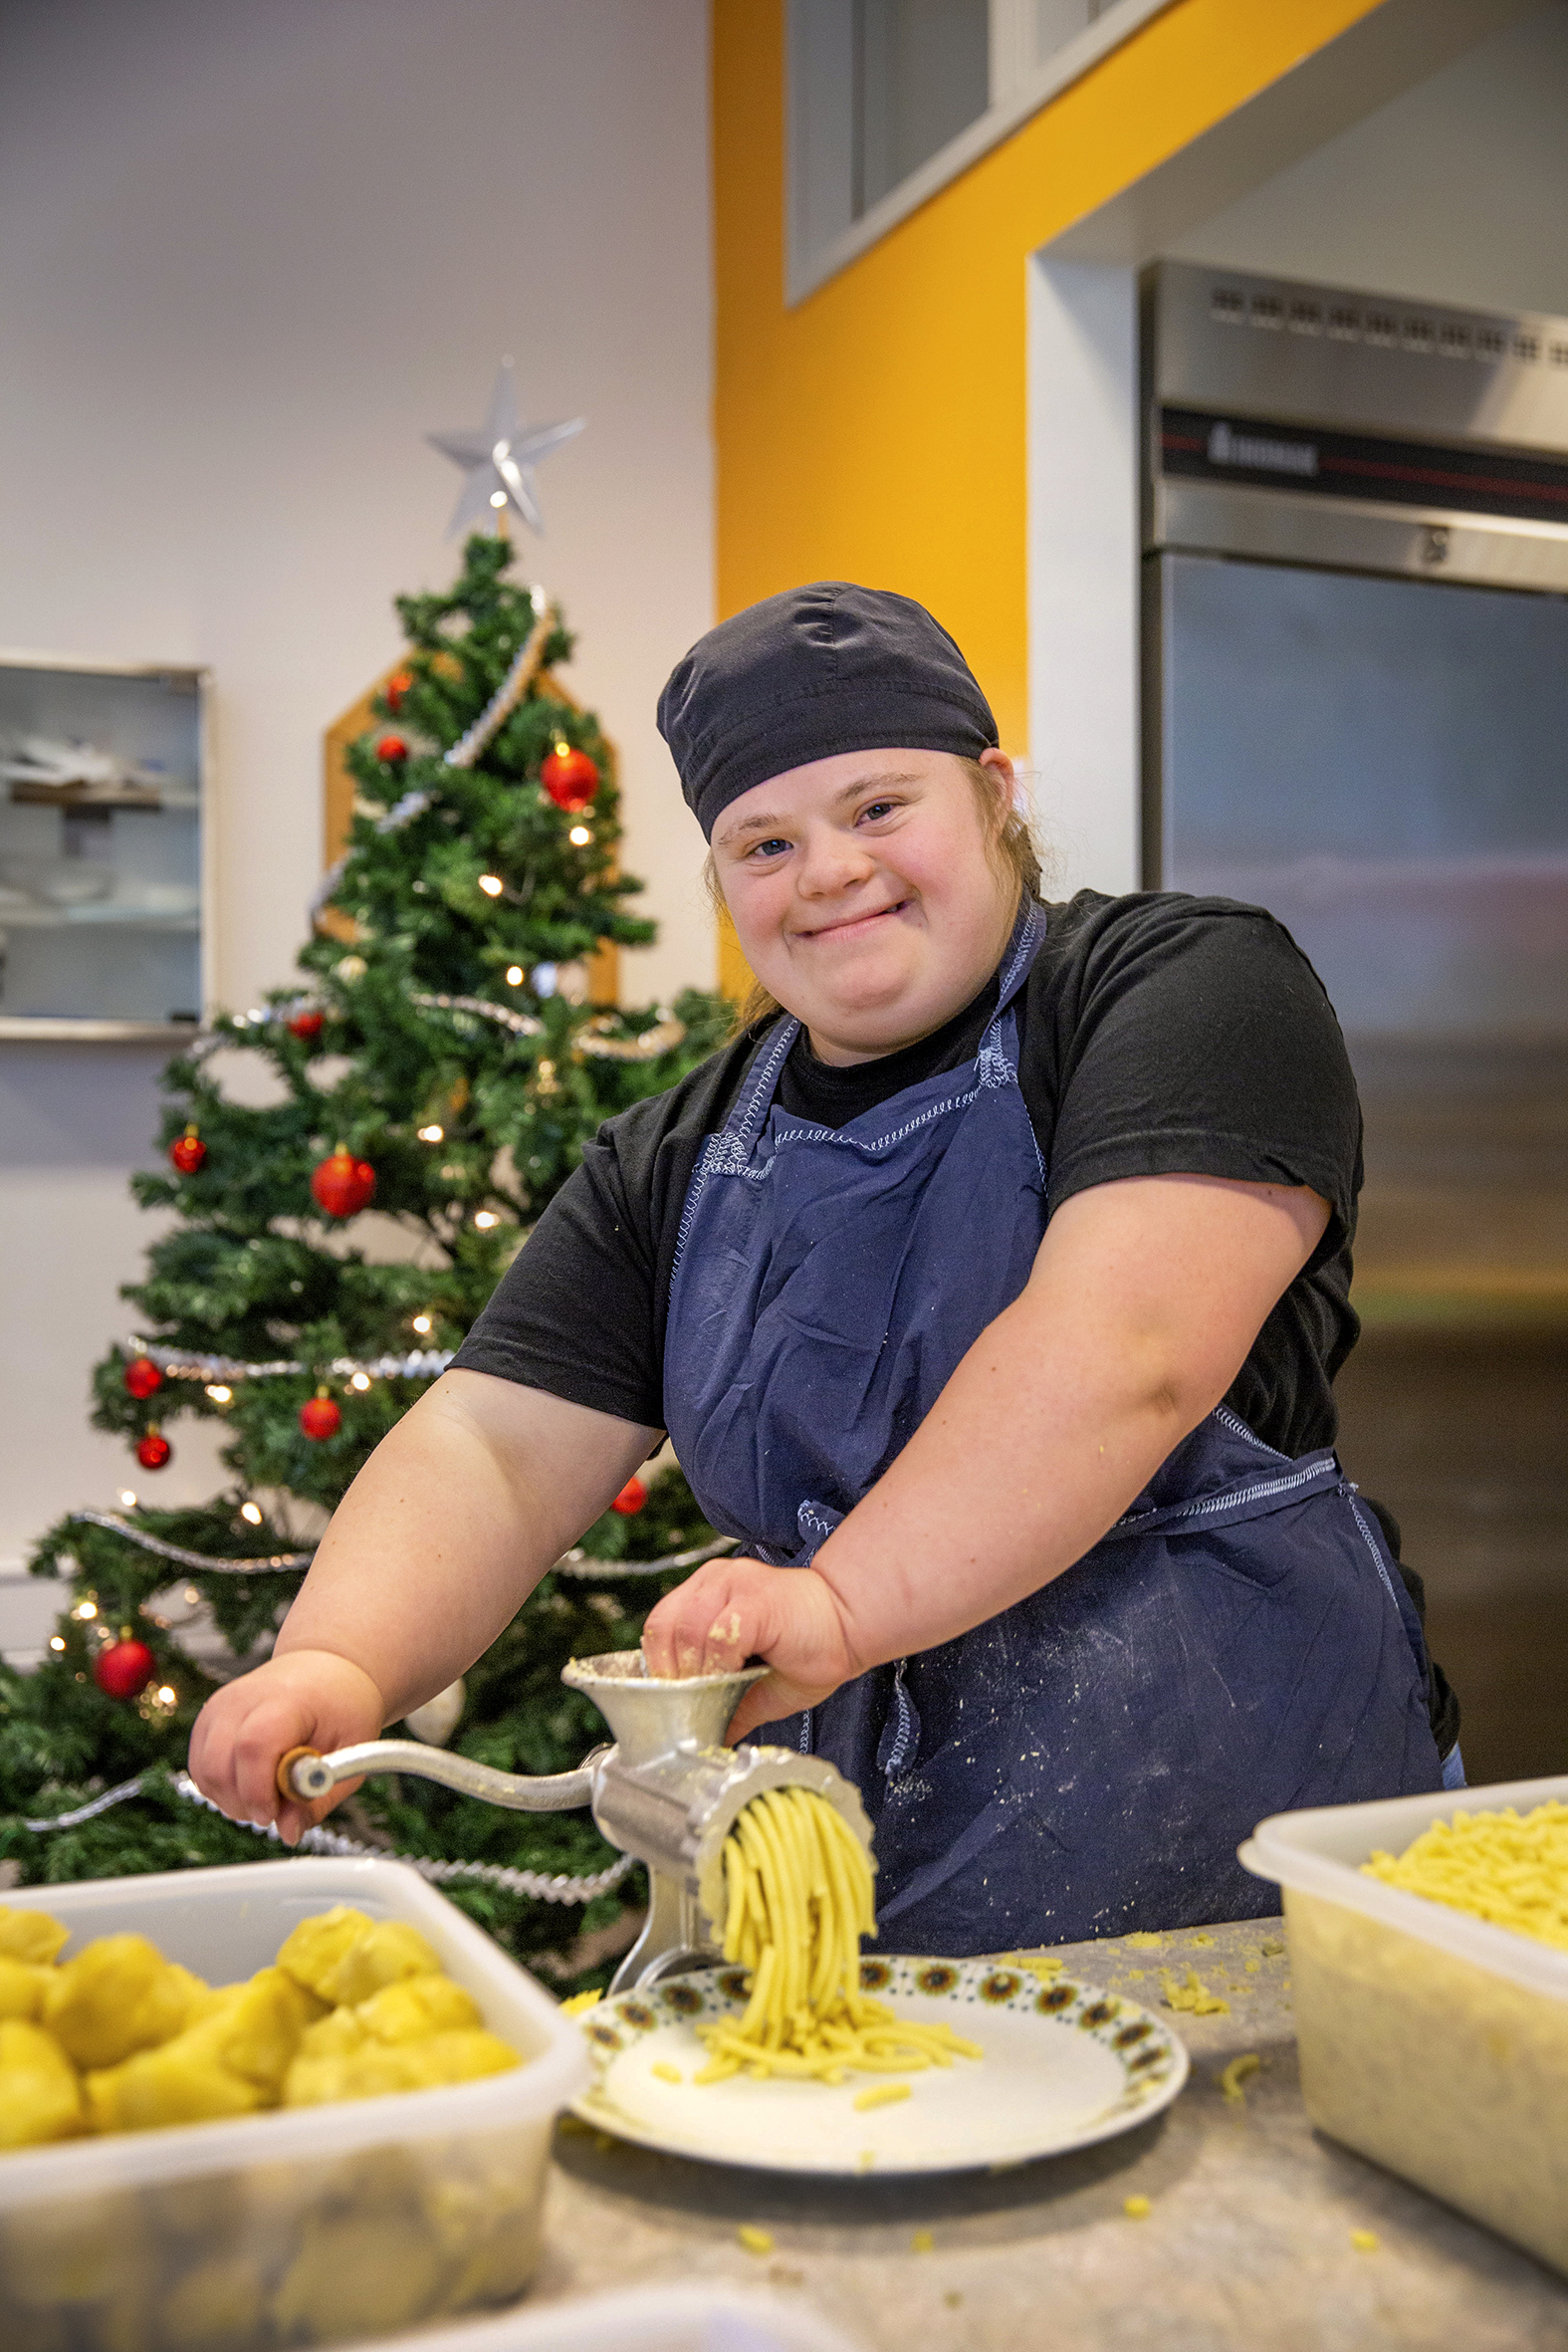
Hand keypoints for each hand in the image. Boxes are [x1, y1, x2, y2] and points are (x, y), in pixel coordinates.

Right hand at [187, 1649, 384, 1848]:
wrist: (323, 1668)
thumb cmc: (341, 1706)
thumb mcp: (352, 1750)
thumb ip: (319, 1796)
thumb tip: (288, 1833)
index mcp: (286, 1699)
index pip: (254, 1746)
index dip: (259, 1790)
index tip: (275, 1813)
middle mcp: (241, 1699)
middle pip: (218, 1765)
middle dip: (245, 1804)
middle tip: (278, 1807)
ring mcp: (218, 1709)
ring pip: (204, 1774)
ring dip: (232, 1800)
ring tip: (270, 1793)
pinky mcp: (206, 1722)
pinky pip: (200, 1771)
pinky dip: (222, 1789)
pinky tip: (253, 1783)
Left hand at [640, 1557, 857, 1740]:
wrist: (853, 1625)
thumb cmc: (810, 1648)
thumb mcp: (756, 1683)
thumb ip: (724, 1702)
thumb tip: (703, 1739)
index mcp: (707, 1592)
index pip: (659, 1627)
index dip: (660, 1668)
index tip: (674, 1702)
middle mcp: (715, 1581)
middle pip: (665, 1629)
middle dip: (674, 1675)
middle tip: (693, 1705)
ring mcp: (734, 1584)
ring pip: (687, 1632)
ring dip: (696, 1673)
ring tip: (715, 1694)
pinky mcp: (754, 1599)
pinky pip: (719, 1636)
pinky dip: (719, 1666)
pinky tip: (736, 1678)